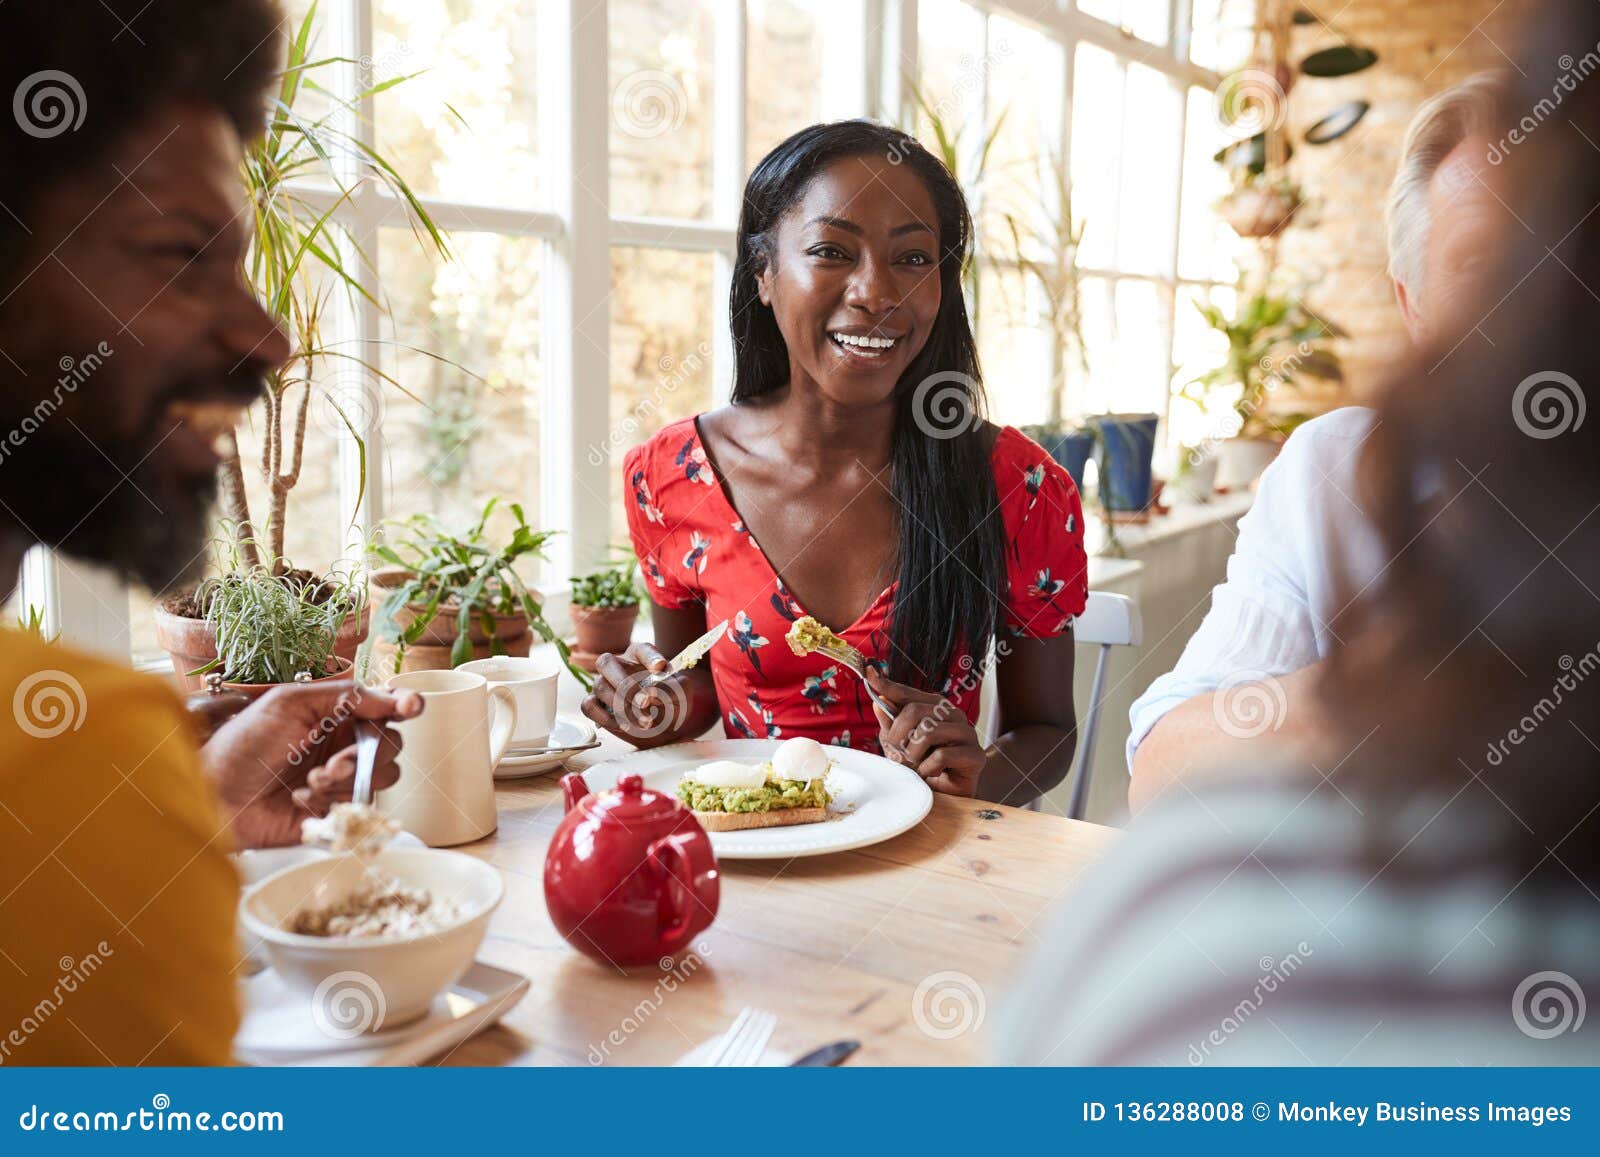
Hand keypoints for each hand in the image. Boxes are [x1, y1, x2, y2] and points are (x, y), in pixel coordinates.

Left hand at [201, 680, 423, 849]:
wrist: (213, 796)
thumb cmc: (242, 744)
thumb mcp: (290, 703)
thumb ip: (345, 695)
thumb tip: (393, 695)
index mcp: (335, 715)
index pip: (385, 707)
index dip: (404, 705)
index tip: (410, 708)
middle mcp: (343, 746)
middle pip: (392, 744)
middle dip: (369, 752)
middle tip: (335, 760)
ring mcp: (340, 781)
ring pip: (384, 777)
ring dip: (349, 778)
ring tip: (312, 780)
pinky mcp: (334, 813)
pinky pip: (359, 807)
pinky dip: (333, 802)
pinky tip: (301, 799)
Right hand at [580, 642, 699, 748]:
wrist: (664, 729)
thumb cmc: (671, 704)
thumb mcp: (683, 694)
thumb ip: (677, 687)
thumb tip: (656, 689)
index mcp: (641, 657)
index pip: (642, 649)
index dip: (650, 657)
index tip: (661, 667)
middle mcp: (619, 666)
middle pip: (606, 662)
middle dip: (625, 684)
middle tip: (646, 702)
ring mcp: (604, 684)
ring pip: (599, 687)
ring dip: (622, 707)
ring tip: (646, 722)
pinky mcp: (596, 704)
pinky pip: (588, 706)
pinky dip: (605, 718)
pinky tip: (625, 726)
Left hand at [868, 667, 988, 796]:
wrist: (948, 795)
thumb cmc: (923, 765)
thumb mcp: (899, 744)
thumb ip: (890, 723)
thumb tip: (878, 701)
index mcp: (935, 707)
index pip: (907, 692)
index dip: (887, 684)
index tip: (869, 673)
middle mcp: (953, 714)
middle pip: (914, 711)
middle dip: (898, 737)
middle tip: (898, 755)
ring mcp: (967, 733)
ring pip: (928, 732)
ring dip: (913, 755)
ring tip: (914, 766)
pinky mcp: (975, 755)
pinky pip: (941, 756)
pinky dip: (928, 769)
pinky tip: (931, 773)